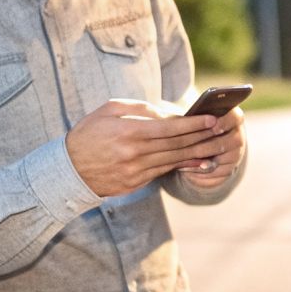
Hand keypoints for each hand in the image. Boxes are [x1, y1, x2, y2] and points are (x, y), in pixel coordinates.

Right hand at [66, 99, 231, 196]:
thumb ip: (139, 109)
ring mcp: (136, 171)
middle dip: (202, 137)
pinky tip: (199, 160)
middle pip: (176, 145)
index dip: (193, 124)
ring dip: (198, 153)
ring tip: (217, 145)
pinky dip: (183, 165)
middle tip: (221, 130)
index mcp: (129, 132)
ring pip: (174, 160)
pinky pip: (165, 172)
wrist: (69, 170)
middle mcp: (135, 154)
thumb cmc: (89, 133)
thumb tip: (166, 112)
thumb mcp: (109, 110)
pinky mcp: (136, 183)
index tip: (210, 119)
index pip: (169, 128)